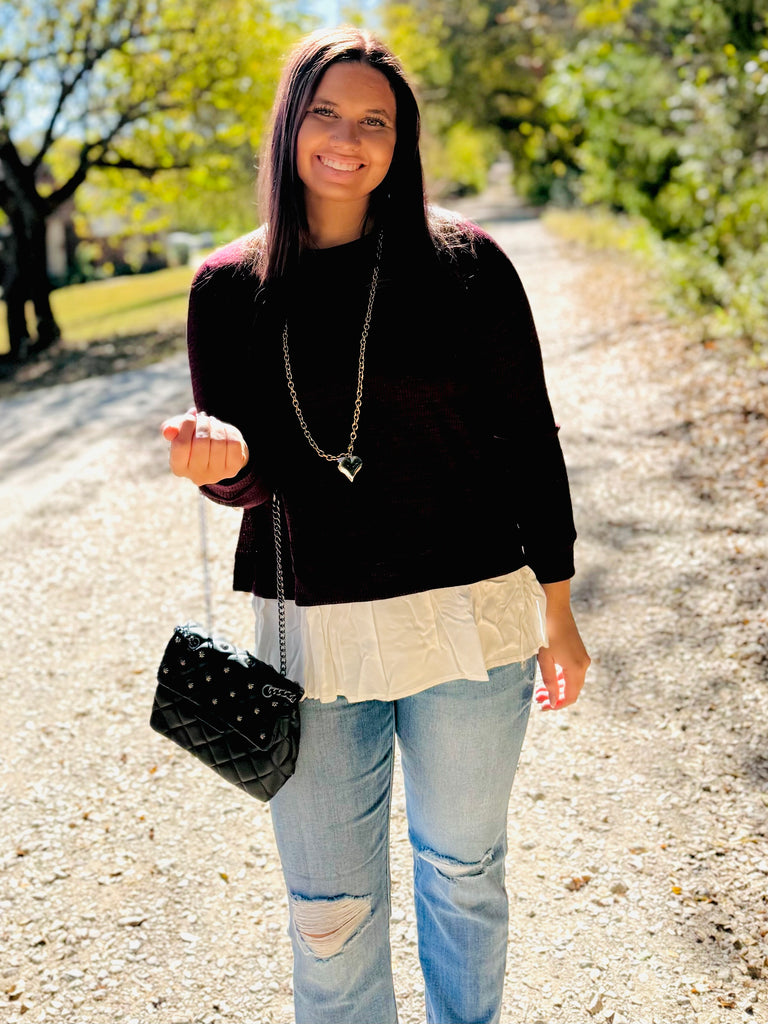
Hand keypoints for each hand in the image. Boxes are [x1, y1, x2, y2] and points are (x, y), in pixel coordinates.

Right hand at [161, 408, 248, 485]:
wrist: (220, 449)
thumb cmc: (195, 439)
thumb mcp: (181, 431)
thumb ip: (172, 428)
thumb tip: (168, 430)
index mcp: (179, 468)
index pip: (180, 445)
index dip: (185, 426)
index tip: (190, 417)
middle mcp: (197, 476)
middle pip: (201, 442)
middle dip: (203, 424)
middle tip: (203, 417)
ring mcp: (217, 474)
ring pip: (219, 442)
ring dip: (216, 426)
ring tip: (213, 422)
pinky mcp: (233, 468)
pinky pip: (233, 444)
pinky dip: (229, 432)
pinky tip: (224, 431)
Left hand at [536, 580, 589, 710]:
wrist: (555, 608)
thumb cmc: (547, 632)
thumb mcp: (545, 659)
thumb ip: (549, 682)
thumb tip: (554, 702)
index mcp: (576, 669)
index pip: (570, 696)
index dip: (557, 705)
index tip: (543, 707)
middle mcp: (584, 665)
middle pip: (573, 691)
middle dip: (557, 698)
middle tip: (539, 700)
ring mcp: (583, 658)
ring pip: (573, 682)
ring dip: (559, 689)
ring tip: (541, 691)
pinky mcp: (579, 652)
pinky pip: (573, 672)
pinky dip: (562, 679)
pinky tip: (549, 679)